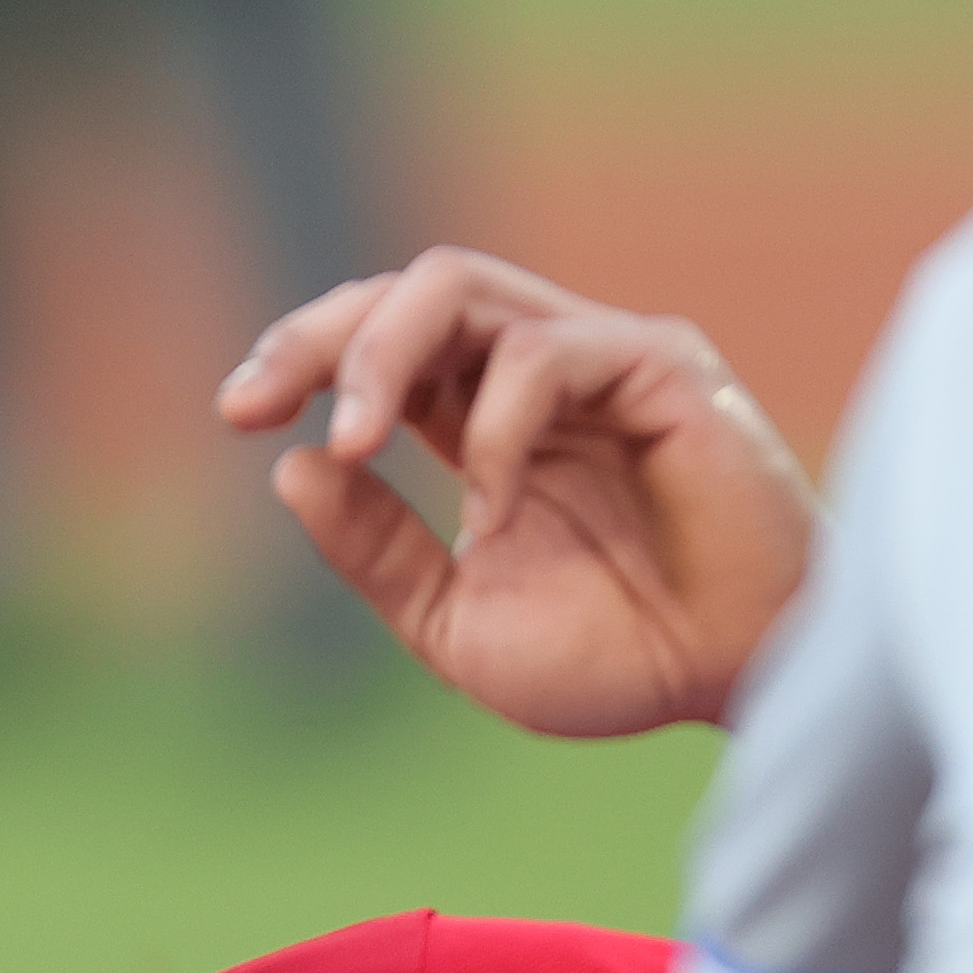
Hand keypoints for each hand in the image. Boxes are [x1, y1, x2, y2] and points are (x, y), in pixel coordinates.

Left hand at [219, 250, 819, 736]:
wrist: (736, 686)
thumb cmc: (622, 657)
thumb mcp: (458, 621)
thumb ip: (378, 552)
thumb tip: (290, 468)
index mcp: (488, 424)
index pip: (382, 344)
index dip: (305, 357)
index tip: (235, 412)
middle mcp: (539, 374)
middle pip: (408, 291)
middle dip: (319, 336)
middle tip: (257, 399)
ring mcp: (600, 358)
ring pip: (462, 286)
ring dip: (381, 354)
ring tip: (352, 438)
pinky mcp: (661, 365)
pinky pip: (545, 354)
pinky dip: (495, 428)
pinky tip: (496, 511)